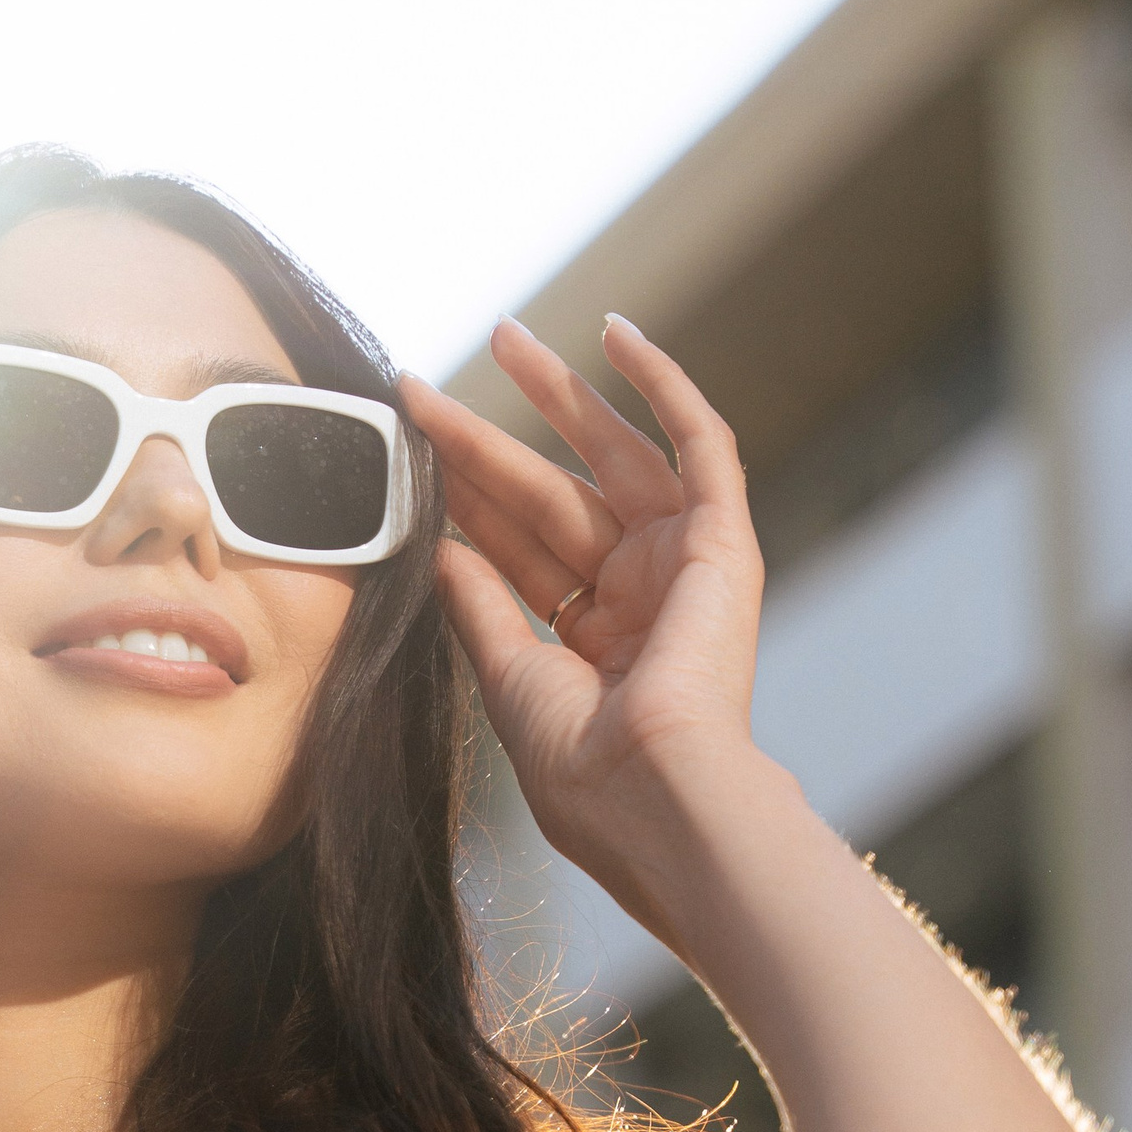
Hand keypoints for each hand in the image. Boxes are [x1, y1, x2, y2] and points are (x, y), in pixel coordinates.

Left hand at [402, 317, 766, 888]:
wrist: (649, 795)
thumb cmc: (581, 767)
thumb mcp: (508, 676)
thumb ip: (479, 603)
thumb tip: (436, 542)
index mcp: (595, 642)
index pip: (516, 548)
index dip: (462, 498)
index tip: (408, 452)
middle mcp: (640, 596)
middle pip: (551, 496)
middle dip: (486, 440)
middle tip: (422, 388)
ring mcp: (684, 566)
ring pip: (612, 456)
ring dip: (560, 395)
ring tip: (504, 337)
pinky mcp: (723, 542)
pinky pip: (701, 443)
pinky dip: (665, 386)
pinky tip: (619, 336)